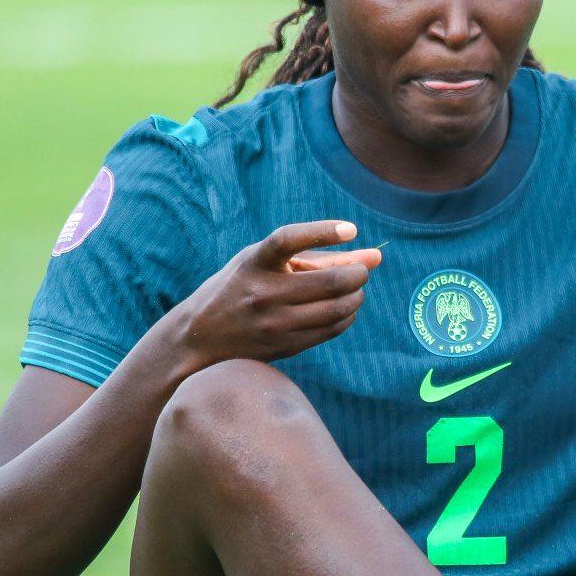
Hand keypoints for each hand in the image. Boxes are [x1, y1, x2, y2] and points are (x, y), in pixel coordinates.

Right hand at [166, 220, 381, 369]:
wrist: (200, 338)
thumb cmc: (240, 288)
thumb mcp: (264, 262)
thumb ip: (316, 256)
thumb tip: (375, 255)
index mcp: (254, 263)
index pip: (288, 240)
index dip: (322, 231)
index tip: (351, 229)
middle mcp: (263, 293)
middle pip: (329, 282)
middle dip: (357, 273)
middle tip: (361, 270)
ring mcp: (274, 323)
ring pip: (337, 308)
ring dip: (356, 296)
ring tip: (353, 290)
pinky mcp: (285, 346)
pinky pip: (331, 329)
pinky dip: (347, 316)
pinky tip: (343, 309)